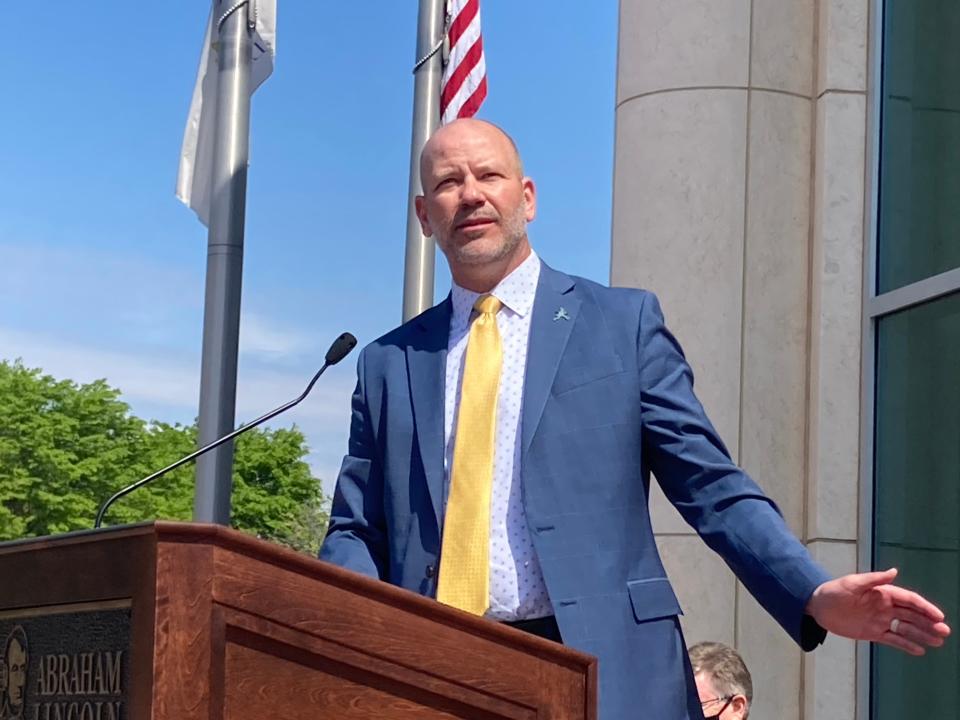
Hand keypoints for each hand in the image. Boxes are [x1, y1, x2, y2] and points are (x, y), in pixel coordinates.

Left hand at [805, 568, 950, 654]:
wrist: (818, 607)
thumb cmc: (834, 591)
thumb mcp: (852, 583)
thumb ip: (873, 579)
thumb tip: (894, 571)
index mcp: (882, 593)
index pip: (909, 600)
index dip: (924, 607)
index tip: (939, 616)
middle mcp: (885, 607)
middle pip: (912, 615)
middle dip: (929, 623)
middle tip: (945, 631)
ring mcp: (880, 621)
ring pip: (906, 629)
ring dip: (922, 635)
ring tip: (938, 642)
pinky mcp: (873, 633)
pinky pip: (893, 640)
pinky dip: (906, 645)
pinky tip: (920, 650)